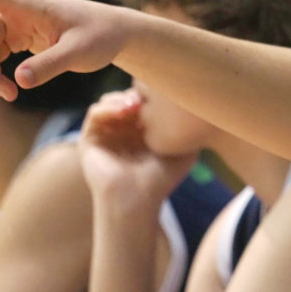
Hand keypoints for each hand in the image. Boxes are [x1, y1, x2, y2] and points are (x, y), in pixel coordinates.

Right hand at [0, 0, 130, 100]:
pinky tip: (7, 92)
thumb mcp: (81, 52)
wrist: (119, 35)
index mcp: (28, 4)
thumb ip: (51, 66)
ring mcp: (21, 27)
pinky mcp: (25, 41)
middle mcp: (19, 12)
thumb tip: (19, 81)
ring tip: (5, 97)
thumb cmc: (102, 35)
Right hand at [79, 91, 195, 211]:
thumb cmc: (162, 179)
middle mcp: (123, 130)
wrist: (138, 198)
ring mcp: (106, 134)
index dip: (153, 94)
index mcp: (143, 131)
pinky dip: (109, 106)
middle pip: (127, 97)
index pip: (145, 101)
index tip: (165, 95)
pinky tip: (125, 110)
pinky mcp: (90, 139)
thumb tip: (200, 110)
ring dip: (122, 97)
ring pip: (110, 101)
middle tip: (149, 96)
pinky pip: (95, 112)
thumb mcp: (185, 152)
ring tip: (136, 104)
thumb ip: (189, 131)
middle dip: (137, 92)